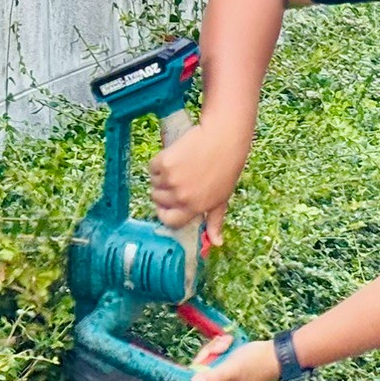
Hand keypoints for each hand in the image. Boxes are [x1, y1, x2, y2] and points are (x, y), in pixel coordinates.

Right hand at [150, 118, 248, 246]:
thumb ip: (215, 221)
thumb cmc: (227, 166)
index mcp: (195, 207)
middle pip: (158, 200)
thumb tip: (216, 243)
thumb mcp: (223, 197)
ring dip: (162, 176)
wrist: (224, 137)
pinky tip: (177, 155)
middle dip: (165, 191)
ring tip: (182, 166)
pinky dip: (160, 162)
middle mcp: (182, 197)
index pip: (169, 221)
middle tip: (181, 178)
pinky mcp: (164, 163)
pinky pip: (153, 168)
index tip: (169, 204)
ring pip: (154, 184)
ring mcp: (171, 180)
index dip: (166, 213)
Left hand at [189, 335, 277, 380]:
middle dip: (210, 355)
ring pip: (210, 362)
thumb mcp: (231, 369)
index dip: (196, 371)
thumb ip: (212, 377)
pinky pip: (219, 358)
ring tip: (228, 342)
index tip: (205, 356)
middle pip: (201, 372)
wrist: (279, 354)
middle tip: (220, 346)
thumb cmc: (255, 364)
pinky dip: (223, 348)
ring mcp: (227, 379)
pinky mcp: (232, 369)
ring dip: (217, 348)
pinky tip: (230, 342)